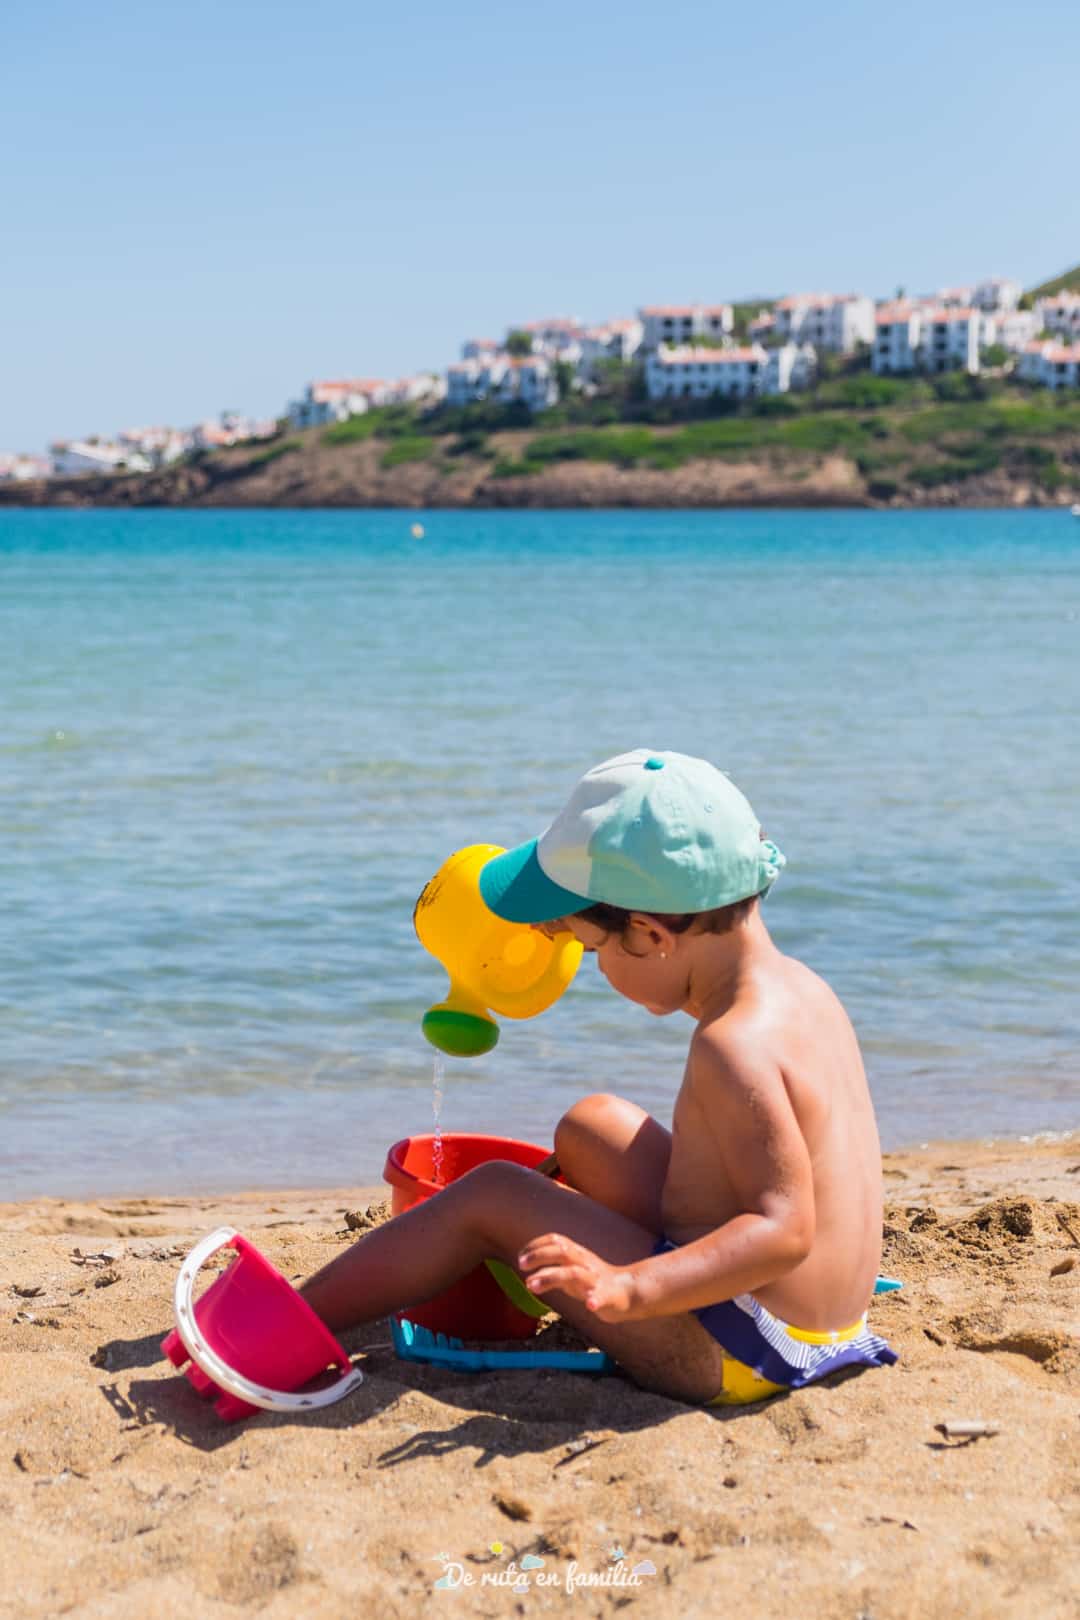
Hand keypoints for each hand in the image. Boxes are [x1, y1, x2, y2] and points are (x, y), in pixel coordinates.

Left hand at [517, 1233, 638, 1322]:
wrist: (627, 1292)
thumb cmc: (593, 1281)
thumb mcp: (570, 1271)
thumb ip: (551, 1269)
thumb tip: (526, 1272)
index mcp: (577, 1254)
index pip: (556, 1240)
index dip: (536, 1245)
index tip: (520, 1256)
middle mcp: (585, 1263)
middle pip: (562, 1251)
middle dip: (539, 1255)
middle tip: (521, 1265)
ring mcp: (596, 1280)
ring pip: (574, 1274)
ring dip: (551, 1277)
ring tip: (532, 1286)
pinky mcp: (608, 1297)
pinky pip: (602, 1297)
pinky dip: (596, 1300)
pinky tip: (590, 1305)